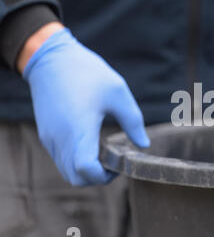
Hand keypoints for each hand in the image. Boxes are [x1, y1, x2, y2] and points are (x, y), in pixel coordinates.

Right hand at [22, 25, 149, 185]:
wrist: (52, 58)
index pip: (85, 170)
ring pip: (67, 171)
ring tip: (104, 150)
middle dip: (98, 177)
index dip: (105, 176)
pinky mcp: (46, 134)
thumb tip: (143, 145)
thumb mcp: (118, 93)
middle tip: (114, 161)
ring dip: (86, 170)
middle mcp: (61, 139)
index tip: (119, 164)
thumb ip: (133, 122)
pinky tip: (90, 142)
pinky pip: (61, 159)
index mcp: (79, 129)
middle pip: (76, 179)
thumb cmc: (88, 73)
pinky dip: (76, 161)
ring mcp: (50, 138)